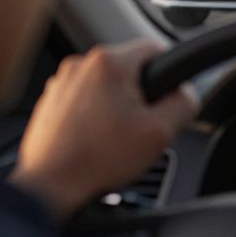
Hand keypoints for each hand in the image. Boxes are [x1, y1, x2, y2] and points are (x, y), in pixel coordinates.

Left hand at [10, 40, 197, 219]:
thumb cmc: (98, 159)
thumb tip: (186, 94)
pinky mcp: (49, 102)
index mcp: (109, 63)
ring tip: (114, 138)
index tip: (166, 101)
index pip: (156, 49)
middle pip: (129, 70)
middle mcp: (80, 65)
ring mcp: (60, 83)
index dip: (169, 76)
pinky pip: (84, 101)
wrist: (50, 187)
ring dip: (116, 106)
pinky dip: (94, 117)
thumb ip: (184, 103)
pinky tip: (95, 142)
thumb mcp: (160, 132)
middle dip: (139, 96)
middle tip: (140, 127)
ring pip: (106, 86)